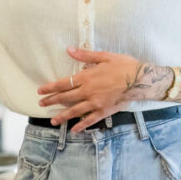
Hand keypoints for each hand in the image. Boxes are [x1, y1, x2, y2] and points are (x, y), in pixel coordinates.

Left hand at [36, 47, 170, 132]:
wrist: (140, 80)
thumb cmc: (123, 65)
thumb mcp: (104, 56)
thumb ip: (85, 55)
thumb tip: (69, 50)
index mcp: (86, 77)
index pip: (63, 84)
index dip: (50, 88)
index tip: (41, 91)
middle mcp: (88, 92)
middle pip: (65, 98)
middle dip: (52, 101)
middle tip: (41, 104)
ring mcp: (95, 103)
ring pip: (74, 111)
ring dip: (62, 116)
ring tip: (52, 121)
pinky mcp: (104, 111)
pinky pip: (90, 120)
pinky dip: (81, 125)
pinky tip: (74, 130)